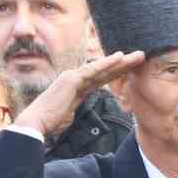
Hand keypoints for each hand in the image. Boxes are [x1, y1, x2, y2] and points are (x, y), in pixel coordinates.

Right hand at [15, 51, 144, 137]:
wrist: (36, 122)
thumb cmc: (50, 120)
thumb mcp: (70, 110)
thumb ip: (78, 103)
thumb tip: (81, 103)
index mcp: (77, 85)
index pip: (102, 77)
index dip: (117, 72)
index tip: (132, 68)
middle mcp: (75, 77)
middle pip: (105, 70)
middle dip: (124, 64)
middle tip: (141, 56)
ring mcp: (73, 77)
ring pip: (102, 67)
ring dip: (121, 61)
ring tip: (138, 55)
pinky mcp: (71, 79)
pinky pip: (93, 70)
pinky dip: (106, 63)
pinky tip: (120, 57)